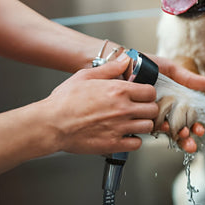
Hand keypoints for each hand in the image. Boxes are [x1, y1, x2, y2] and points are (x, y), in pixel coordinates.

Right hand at [43, 55, 157, 154]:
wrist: (51, 124)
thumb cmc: (64, 101)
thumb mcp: (86, 76)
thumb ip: (110, 68)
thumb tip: (125, 60)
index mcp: (118, 90)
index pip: (150, 92)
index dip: (147, 94)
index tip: (142, 96)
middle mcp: (122, 109)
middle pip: (152, 110)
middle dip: (147, 109)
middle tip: (139, 109)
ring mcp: (119, 127)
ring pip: (147, 127)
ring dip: (142, 124)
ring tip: (132, 122)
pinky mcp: (113, 144)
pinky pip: (137, 144)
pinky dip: (134, 140)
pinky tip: (125, 134)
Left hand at [144, 53, 204, 152]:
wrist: (120, 63)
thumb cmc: (143, 64)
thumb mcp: (167, 68)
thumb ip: (186, 77)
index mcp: (171, 100)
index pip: (186, 117)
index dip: (194, 125)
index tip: (200, 129)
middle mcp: (161, 109)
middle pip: (178, 127)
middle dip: (187, 136)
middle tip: (192, 137)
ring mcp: (149, 114)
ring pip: (166, 130)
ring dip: (177, 137)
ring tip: (183, 137)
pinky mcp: (136, 117)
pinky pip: (149, 127)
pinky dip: (159, 131)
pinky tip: (166, 131)